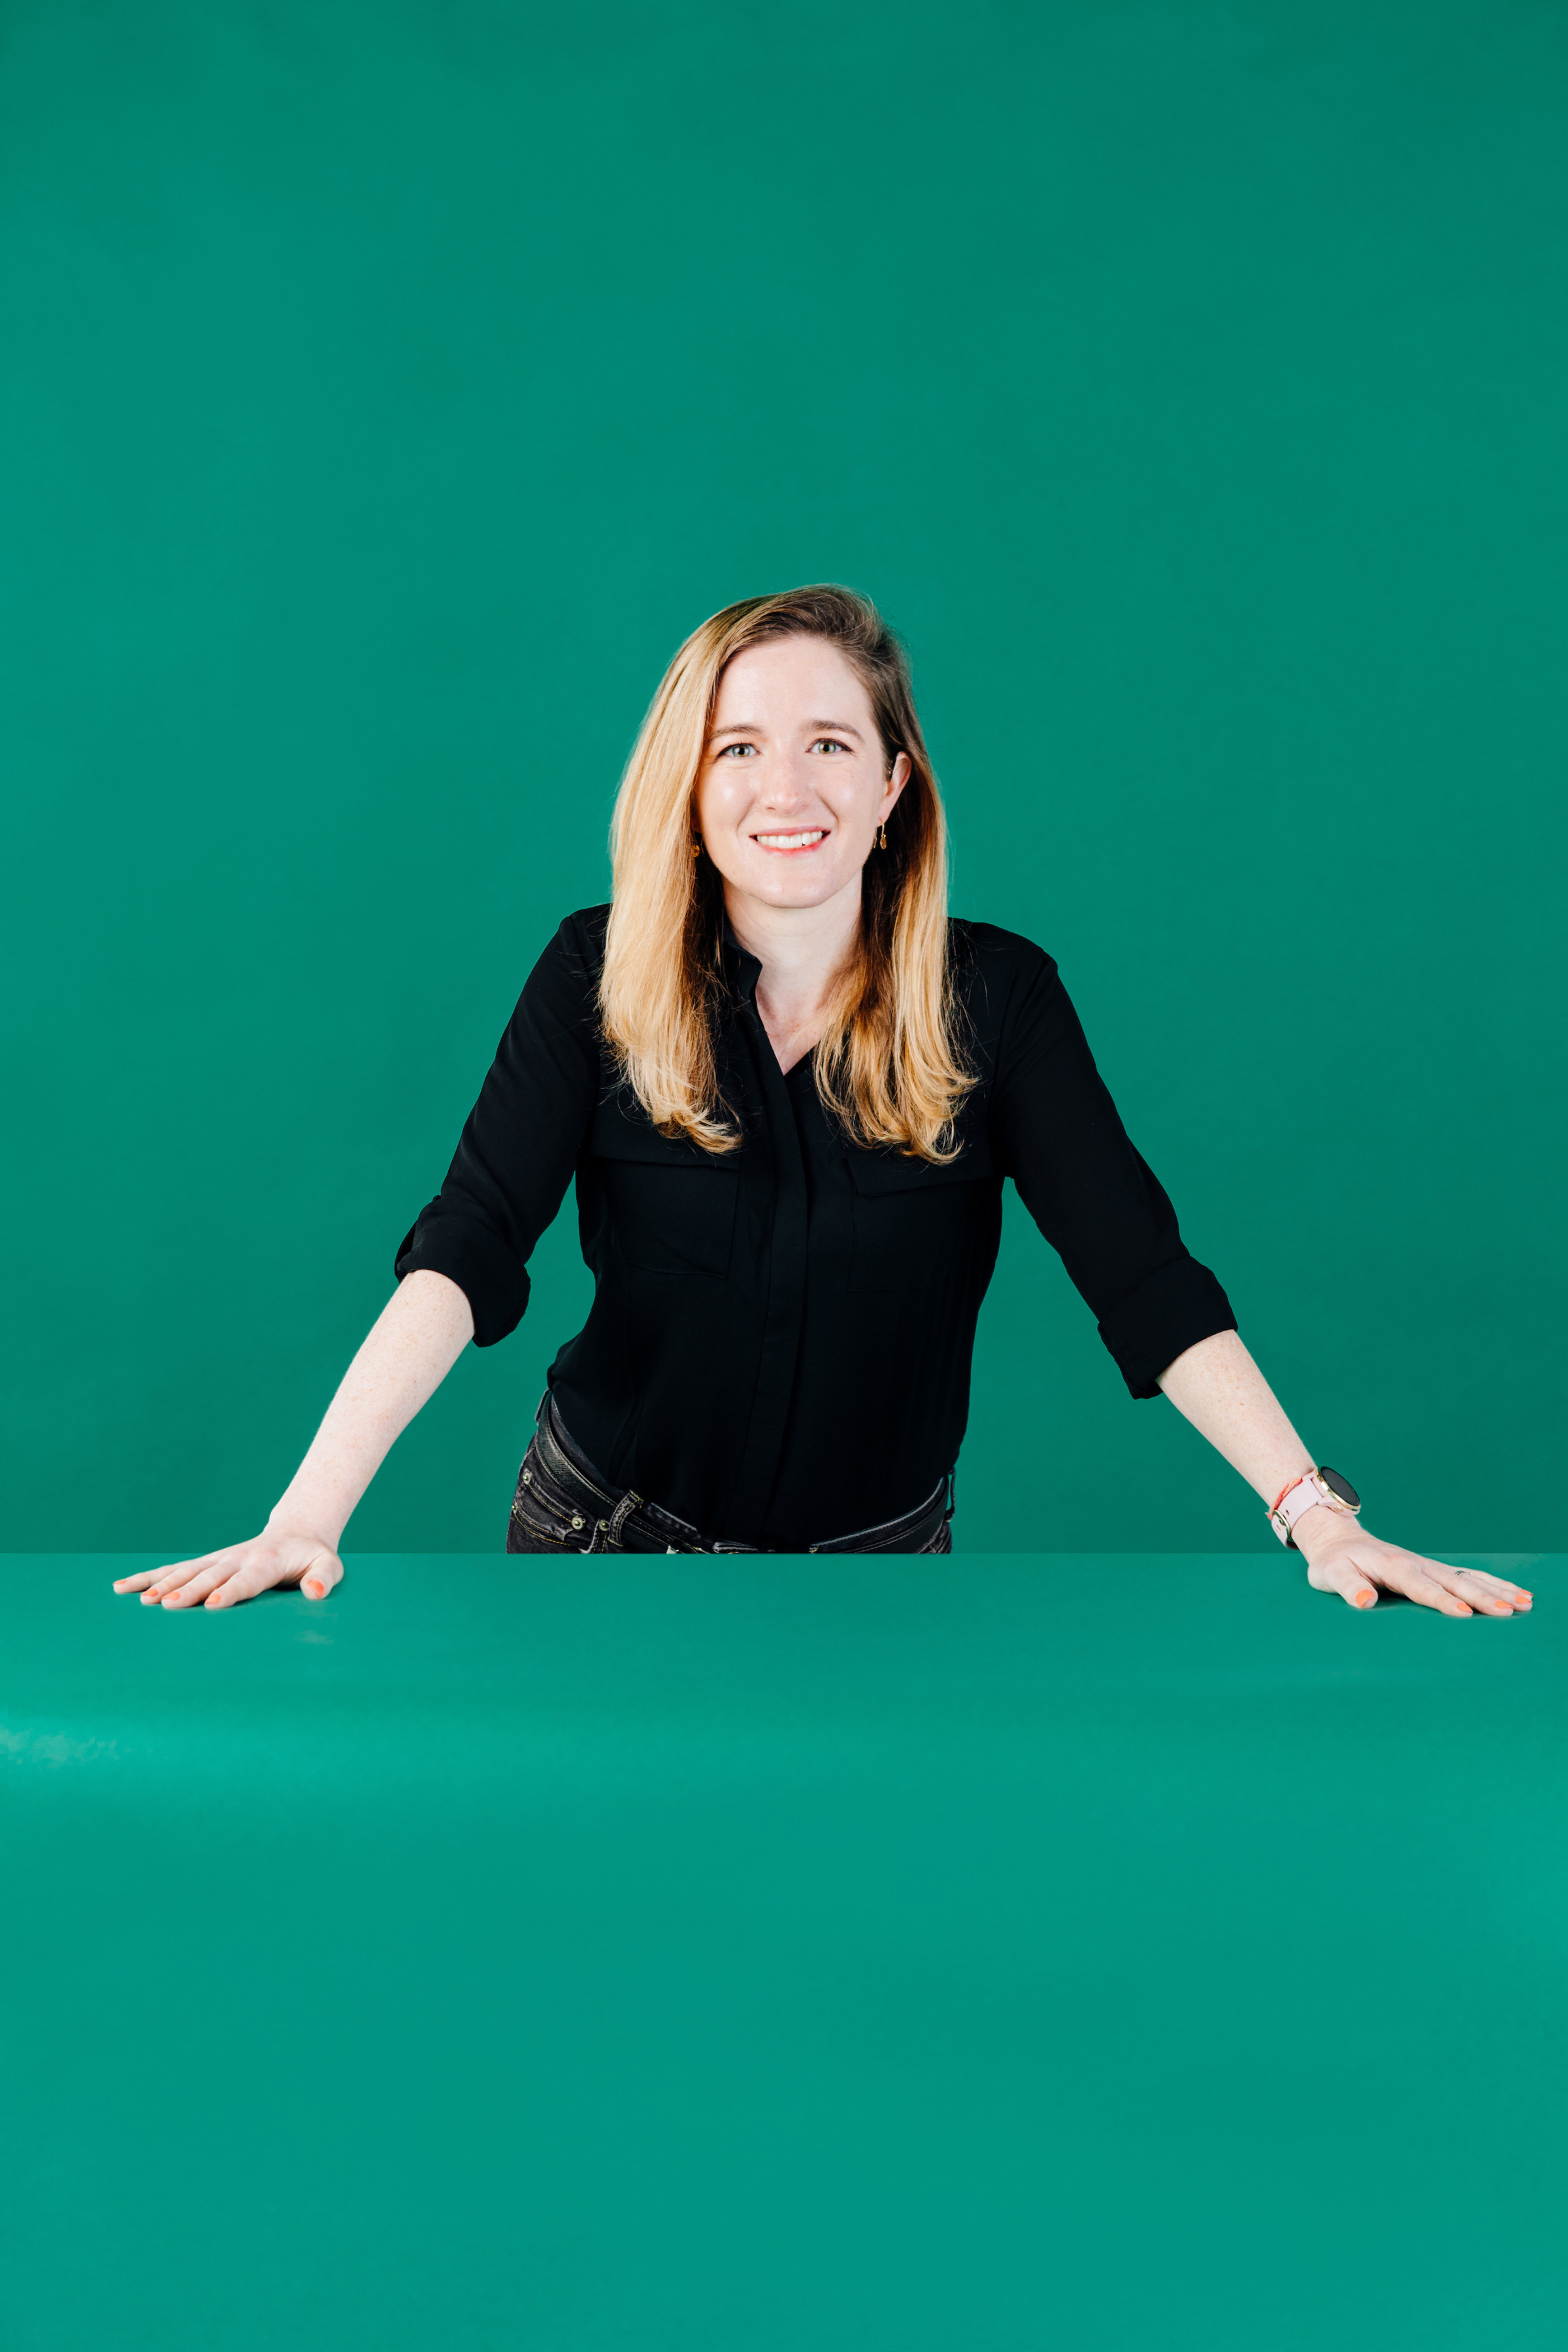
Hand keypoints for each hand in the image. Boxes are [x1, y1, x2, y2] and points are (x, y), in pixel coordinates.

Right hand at [112, 1529, 343, 1610]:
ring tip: (139, 1600)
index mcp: (266, 1563)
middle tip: (166, 1605)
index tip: (212, 1604)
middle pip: (209, 1576)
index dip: (230, 1591)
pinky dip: (148, 1576)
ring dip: (162, 1584)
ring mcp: (218, 1559)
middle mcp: (237, 1558)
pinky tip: (121, 1588)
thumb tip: (314, 1592)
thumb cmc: (313, 1558)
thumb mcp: (329, 1566)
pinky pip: (173, 1568)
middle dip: (188, 1590)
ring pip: (185, 1570)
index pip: (246, 1580)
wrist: (297, 1534)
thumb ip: (323, 1579)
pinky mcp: (206, 1562)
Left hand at [1293, 1505, 1531, 1617]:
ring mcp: (1428, 1565)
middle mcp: (1416, 1564)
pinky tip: (1516, 1593)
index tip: (1465, 1614)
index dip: (1442, 1601)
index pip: (1421, 1587)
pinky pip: (1468, 1575)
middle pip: (1454, 1582)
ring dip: (1496, 1589)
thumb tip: (1365, 1601)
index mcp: (1393, 1567)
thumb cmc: (1333, 1562)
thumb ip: (1349, 1587)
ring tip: (1526, 1603)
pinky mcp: (1434, 1569)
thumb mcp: (1331, 1574)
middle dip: (1482, 1597)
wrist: (1338, 1539)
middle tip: (1508, 1612)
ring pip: (1468, 1577)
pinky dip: (1493, 1583)